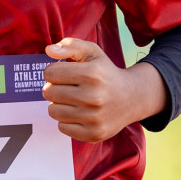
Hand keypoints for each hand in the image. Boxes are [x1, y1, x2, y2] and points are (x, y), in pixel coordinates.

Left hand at [41, 37, 166, 142]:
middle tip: (67, 87)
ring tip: (73, 100)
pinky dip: (66, 120)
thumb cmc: (105, 73)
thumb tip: (49, 50)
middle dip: (54, 88)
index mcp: (92, 74)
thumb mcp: (93, 53)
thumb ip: (70, 45)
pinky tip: (79, 113)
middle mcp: (94, 96)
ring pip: (53, 111)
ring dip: (59, 104)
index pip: (50, 73)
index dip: (53, 71)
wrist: (132, 98)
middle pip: (48, 92)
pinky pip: (62, 127)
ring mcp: (94, 117)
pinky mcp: (93, 134)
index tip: (62, 73)